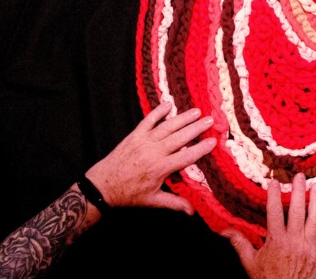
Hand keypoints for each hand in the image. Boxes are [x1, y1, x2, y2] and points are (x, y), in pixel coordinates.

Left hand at [85, 102, 216, 214]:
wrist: (102, 186)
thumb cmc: (128, 194)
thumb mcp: (153, 200)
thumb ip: (174, 203)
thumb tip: (192, 211)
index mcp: (160, 169)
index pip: (186, 157)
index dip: (201, 149)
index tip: (213, 141)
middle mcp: (153, 152)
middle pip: (179, 137)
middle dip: (196, 128)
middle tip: (210, 120)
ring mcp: (143, 142)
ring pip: (166, 127)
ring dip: (182, 118)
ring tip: (196, 111)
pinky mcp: (134, 136)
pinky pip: (148, 121)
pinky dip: (158, 112)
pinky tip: (168, 105)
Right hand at [223, 173, 315, 278]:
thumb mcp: (250, 262)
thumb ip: (239, 243)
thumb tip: (224, 230)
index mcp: (276, 241)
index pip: (274, 213)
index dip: (274, 196)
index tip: (274, 181)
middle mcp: (294, 241)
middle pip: (297, 212)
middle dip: (298, 192)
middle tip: (299, 176)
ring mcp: (309, 247)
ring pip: (314, 219)